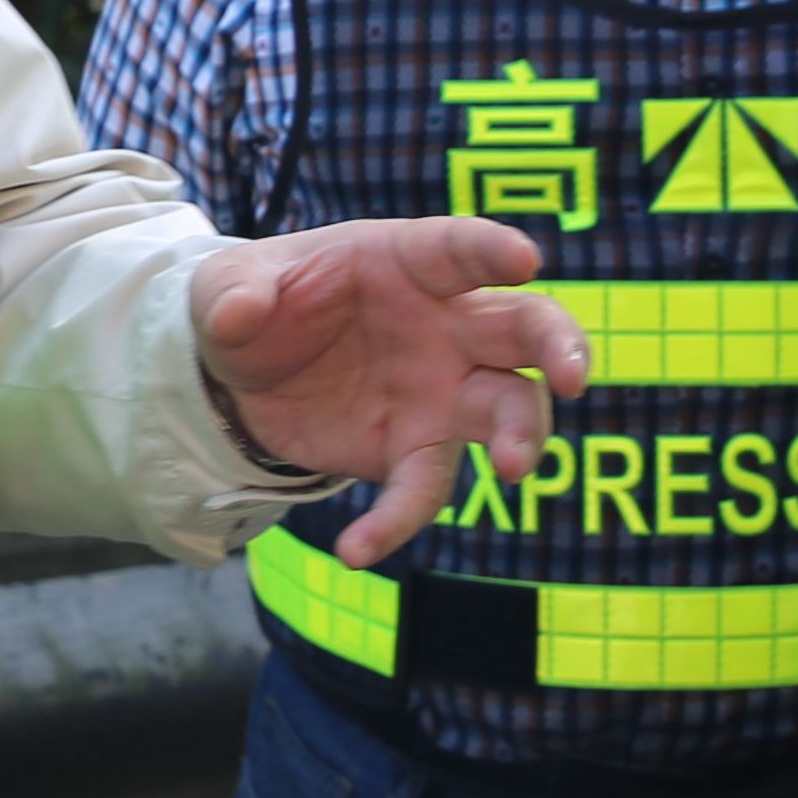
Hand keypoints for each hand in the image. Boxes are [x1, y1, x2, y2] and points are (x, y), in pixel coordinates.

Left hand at [190, 216, 589, 565]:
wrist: (237, 376)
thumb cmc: (254, 302)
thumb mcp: (224, 284)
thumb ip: (235, 292)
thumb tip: (237, 314)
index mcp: (406, 262)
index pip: (459, 248)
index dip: (493, 250)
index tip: (525, 260)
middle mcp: (443, 325)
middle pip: (523, 329)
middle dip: (558, 347)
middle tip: (572, 377)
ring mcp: (439, 391)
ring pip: (508, 410)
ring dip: (524, 437)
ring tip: (515, 469)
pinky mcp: (413, 450)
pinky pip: (425, 489)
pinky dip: (398, 522)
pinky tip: (358, 549)